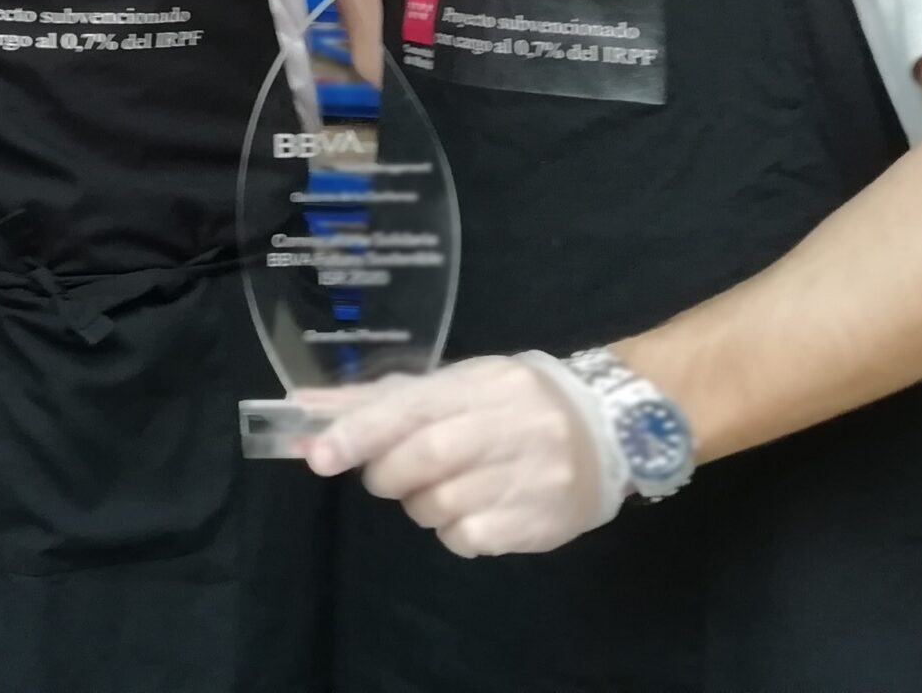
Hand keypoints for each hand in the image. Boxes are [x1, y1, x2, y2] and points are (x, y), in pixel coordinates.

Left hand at [304, 354, 625, 557]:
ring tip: (440, 488)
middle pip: (423, 459)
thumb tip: (310, 406)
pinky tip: (471, 510)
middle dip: (387, 473)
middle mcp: (509, 426)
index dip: (359, 432)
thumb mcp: (460, 384)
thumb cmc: (517, 403)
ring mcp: (528, 477)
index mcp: (485, 382)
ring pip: (439, 505)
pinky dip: (452, 530)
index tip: (317, 453)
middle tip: (387, 473)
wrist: (611, 432)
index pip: (412, 407)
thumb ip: (387, 398)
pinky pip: (466, 539)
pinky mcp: (538, 523)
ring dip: (420, 504)